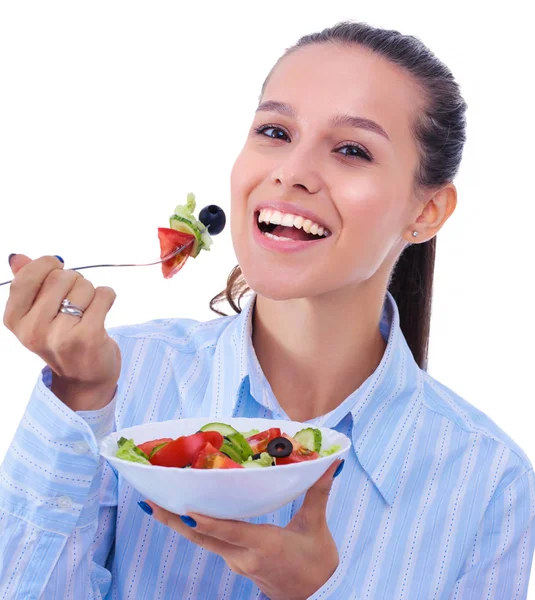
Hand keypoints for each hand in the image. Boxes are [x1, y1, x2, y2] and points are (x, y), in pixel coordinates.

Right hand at [3, 254, 119, 409]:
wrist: (85, 378)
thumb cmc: (62, 339)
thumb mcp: (37, 315)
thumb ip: (28, 284)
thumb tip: (17, 257)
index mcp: (15, 320)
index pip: (28, 276)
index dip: (47, 265)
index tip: (58, 269)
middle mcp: (33, 330)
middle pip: (60, 277)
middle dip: (75, 280)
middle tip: (77, 300)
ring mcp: (60, 335)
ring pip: (84, 285)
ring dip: (91, 292)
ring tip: (87, 311)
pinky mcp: (88, 337)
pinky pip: (103, 294)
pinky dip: (107, 296)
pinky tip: (102, 311)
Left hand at [145, 459, 343, 599]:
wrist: (316, 598)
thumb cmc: (317, 563)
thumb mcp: (317, 526)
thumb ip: (318, 491)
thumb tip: (330, 462)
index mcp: (264, 546)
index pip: (230, 532)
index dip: (208, 522)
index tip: (185, 510)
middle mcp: (244, 556)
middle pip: (204, 537)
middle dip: (175, 520)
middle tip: (151, 502)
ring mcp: (237, 562)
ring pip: (204, 542)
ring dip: (180, 524)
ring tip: (160, 504)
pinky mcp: (236, 562)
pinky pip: (211, 544)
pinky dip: (197, 528)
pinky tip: (188, 514)